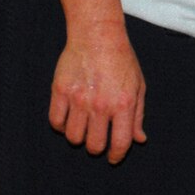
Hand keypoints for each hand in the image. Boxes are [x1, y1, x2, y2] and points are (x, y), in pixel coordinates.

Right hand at [48, 25, 144, 161]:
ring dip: (78, 137)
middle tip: (97, 141)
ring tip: (83, 127)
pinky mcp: (60, 91)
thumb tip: (139, 139)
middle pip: (93, 145)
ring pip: (73, 137)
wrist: (97, 36)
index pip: (120, 143)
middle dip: (96, 148)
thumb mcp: (138, 86)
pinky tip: (69, 119)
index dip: (116, 156)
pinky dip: (61, 126)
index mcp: (123, 104)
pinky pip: (55, 122)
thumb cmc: (122, 61)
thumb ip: (137, 115)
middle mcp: (101, 105)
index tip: (113, 158)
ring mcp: (78, 99)